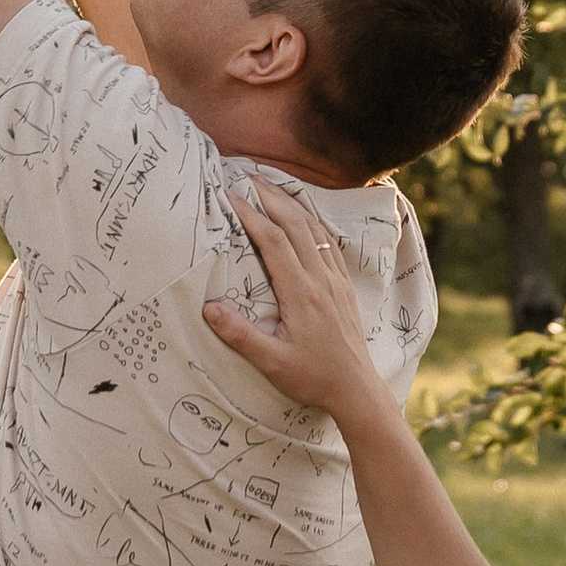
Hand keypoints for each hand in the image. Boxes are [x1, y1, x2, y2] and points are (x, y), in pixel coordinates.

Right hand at [203, 182, 381, 422]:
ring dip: (291, 204)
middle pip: (295, 224)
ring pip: (313, 230)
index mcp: (301, 293)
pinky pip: (328, 244)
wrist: (356, 388)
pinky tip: (303, 217)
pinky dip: (312, 222)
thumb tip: (209, 309)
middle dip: (270, 197)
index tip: (230, 197)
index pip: (273, 242)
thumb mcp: (271, 363)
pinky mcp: (344, 286)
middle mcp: (321, 279)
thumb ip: (240, 335)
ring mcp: (336, 280)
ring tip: (270, 187)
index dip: (251, 215)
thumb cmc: (312, 377)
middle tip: (247, 177)